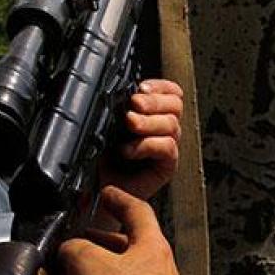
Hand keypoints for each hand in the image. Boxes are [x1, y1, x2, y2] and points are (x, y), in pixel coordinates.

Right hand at [59, 186, 180, 274]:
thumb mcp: (86, 260)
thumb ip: (75, 247)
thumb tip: (68, 250)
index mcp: (154, 248)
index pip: (138, 210)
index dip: (118, 198)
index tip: (108, 193)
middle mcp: (160, 274)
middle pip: (130, 246)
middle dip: (102, 242)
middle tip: (82, 238)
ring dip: (99, 272)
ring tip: (74, 274)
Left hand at [99, 79, 183, 201]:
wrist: (99, 188)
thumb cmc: (102, 156)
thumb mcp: (107, 123)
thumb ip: (119, 106)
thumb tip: (123, 90)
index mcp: (152, 113)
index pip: (171, 92)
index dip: (160, 86)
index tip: (141, 87)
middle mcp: (163, 128)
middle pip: (175, 104)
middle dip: (153, 101)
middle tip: (133, 104)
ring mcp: (167, 146)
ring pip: (171, 124)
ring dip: (148, 122)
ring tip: (128, 124)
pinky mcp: (167, 166)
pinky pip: (168, 148)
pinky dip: (147, 145)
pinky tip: (127, 150)